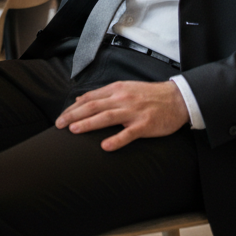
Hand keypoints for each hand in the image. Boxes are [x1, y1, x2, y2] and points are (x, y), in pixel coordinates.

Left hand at [55, 80, 188, 151]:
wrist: (177, 99)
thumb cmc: (150, 95)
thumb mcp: (125, 88)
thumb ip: (103, 94)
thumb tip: (80, 100)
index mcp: (117, 89)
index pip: (90, 98)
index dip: (73, 108)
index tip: (61, 117)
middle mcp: (123, 99)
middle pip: (94, 106)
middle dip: (74, 115)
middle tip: (59, 125)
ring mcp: (134, 112)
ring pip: (107, 116)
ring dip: (89, 123)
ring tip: (74, 130)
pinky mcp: (145, 124)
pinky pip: (129, 133)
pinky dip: (117, 140)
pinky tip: (105, 146)